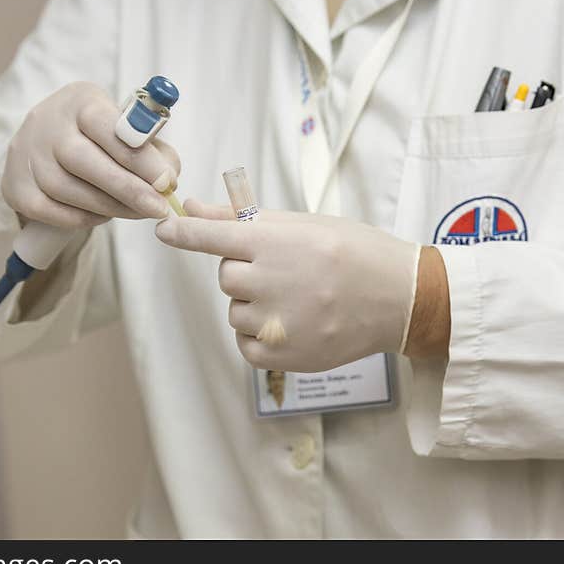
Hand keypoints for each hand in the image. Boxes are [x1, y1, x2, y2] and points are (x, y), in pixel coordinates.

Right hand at [1, 81, 179, 227]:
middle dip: (127, 189)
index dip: (140, 157)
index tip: (166, 181)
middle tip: (157, 208)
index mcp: (80, 101)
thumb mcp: (128, 130)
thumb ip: (155, 151)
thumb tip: (169, 181)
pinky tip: (103, 215)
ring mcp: (26, 154)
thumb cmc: (100, 137)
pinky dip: (82, 218)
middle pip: (83, 160)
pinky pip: (51, 211)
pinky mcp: (15, 186)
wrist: (46, 140)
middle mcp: (46, 123)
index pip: (108, 127)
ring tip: (137, 212)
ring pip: (66, 189)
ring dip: (109, 207)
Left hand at [155, 200, 440, 372]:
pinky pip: (245, 344)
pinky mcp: (283, 356)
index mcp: (276, 244)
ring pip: (236, 311)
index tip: (163, 228)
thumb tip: (194, 207)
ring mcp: (278, 322)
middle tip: (286, 271)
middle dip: (247, 271)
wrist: (399, 299)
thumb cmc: (354, 253)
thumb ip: (243, 220)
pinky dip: (259, 335)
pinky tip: (291, 323)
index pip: (213, 237)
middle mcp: (273, 282)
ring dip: (254, 305)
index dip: (184, 233)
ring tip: (297, 299)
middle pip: (227, 277)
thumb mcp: (305, 224)